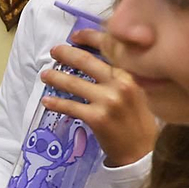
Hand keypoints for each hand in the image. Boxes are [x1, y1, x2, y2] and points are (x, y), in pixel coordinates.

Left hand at [40, 28, 157, 166]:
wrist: (142, 152)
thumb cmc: (138, 121)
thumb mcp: (137, 91)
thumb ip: (119, 76)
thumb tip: (93, 61)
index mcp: (131, 74)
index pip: (109, 48)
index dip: (89, 38)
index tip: (76, 36)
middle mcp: (120, 84)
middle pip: (87, 61)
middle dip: (67, 53)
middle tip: (55, 51)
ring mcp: (108, 101)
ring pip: (74, 83)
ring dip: (56, 77)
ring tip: (45, 75)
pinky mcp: (97, 118)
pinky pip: (70, 106)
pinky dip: (56, 103)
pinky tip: (47, 101)